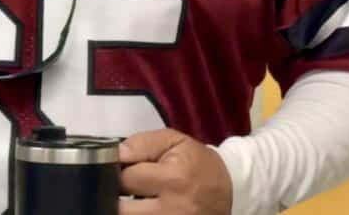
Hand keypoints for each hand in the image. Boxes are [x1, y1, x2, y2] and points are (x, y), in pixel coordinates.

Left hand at [117, 128, 231, 214]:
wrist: (230, 190)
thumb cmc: (199, 164)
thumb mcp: (174, 141)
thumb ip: (141, 143)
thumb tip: (117, 154)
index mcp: (173, 180)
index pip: (125, 179)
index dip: (119, 171)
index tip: (126, 168)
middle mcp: (173, 210)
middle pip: (122, 209)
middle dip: (119, 195)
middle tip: (129, 187)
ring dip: (128, 209)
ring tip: (139, 198)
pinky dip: (140, 214)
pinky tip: (147, 207)